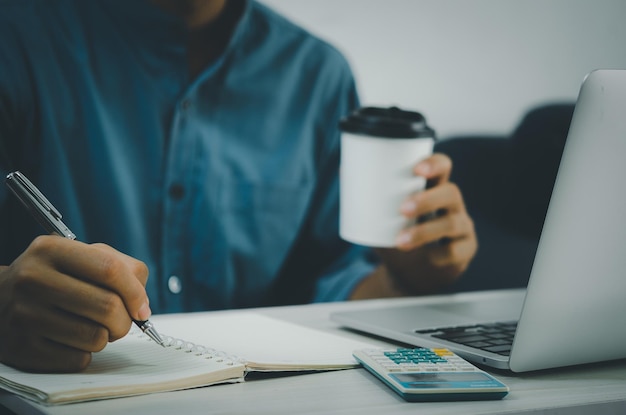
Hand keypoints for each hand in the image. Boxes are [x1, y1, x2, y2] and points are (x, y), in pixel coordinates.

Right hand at [0, 236, 149, 371]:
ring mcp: (24, 314)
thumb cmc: (54, 277)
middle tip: (119, 321)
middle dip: (125, 320)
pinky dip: (84, 353)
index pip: (110, 269)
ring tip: (91, 327)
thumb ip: (121, 268)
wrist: (0, 301)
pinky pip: (78, 359)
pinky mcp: (22, 348)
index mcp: (51, 249)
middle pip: (108, 306)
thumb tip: (142, 305)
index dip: (135, 292)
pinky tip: (70, 339)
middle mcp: (33, 278)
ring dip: (105, 337)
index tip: (142, 308)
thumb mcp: (81, 257)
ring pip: (97, 337)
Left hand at [351, 153, 476, 298]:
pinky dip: (440, 255)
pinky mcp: (465, 251)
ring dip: (426, 231)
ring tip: (402, 240)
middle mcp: (451, 205)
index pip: (443, 167)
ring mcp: (462, 228)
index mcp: (433, 189)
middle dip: (427, 199)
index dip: (435, 164)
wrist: (408, 275)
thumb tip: (343, 171)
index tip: (417, 168)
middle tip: (402, 209)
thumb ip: (366, 197)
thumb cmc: (395, 237)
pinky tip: (428, 259)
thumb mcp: (381, 218)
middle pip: (451, 192)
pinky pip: (456, 251)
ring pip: (453, 223)